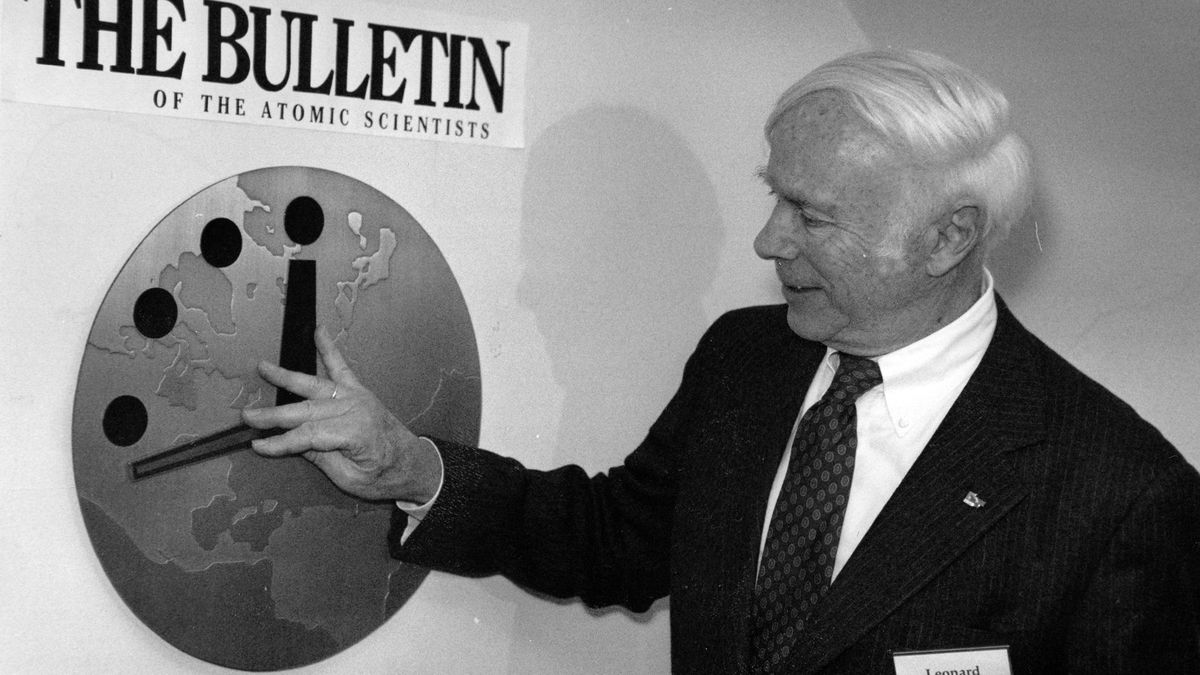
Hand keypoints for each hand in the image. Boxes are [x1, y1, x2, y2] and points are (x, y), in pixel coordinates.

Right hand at [242, 326, 440, 502]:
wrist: (413, 463)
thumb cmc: (383, 477)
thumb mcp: (350, 478)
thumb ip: (321, 456)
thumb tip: (290, 442)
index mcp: (355, 433)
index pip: (308, 435)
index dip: (280, 442)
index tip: (257, 445)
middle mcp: (355, 409)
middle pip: (307, 410)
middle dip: (274, 414)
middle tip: (246, 415)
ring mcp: (357, 397)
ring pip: (316, 385)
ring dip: (288, 377)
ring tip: (263, 367)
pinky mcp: (360, 391)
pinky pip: (342, 367)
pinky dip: (329, 349)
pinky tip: (319, 331)